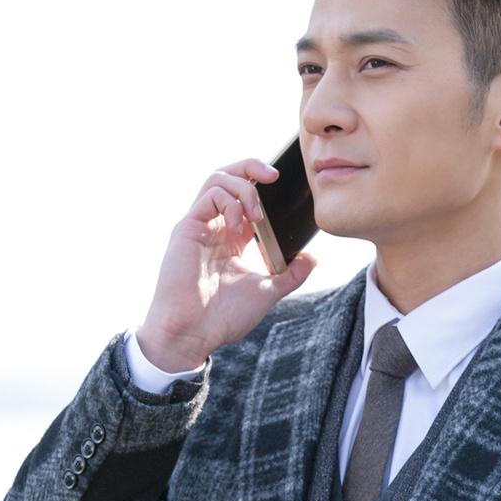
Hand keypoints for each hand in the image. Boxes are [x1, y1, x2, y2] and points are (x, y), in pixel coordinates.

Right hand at [134, 158, 318, 372]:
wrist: (192, 334)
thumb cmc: (221, 318)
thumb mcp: (266, 293)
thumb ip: (290, 275)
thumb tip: (312, 258)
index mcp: (230, 238)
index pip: (245, 196)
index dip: (263, 185)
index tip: (284, 188)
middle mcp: (214, 226)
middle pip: (228, 176)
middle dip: (251, 167)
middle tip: (274, 176)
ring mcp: (199, 225)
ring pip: (217, 179)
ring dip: (244, 188)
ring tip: (258, 215)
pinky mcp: (187, 228)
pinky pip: (209, 196)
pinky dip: (230, 202)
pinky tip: (241, 226)